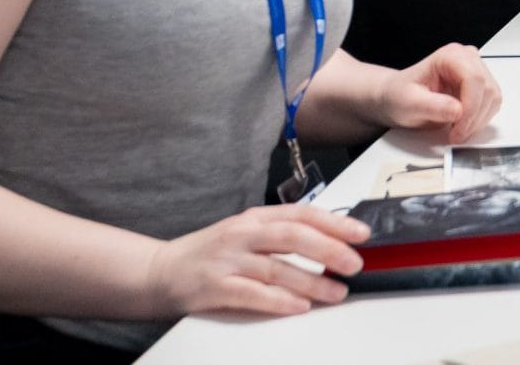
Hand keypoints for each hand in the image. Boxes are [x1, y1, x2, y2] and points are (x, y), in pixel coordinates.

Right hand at [144, 205, 369, 317]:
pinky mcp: (213, 287)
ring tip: (336, 292)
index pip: (302, 214)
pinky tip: (299, 306)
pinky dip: (278, 300)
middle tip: (355, 264)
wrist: (157, 272)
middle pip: (294, 237)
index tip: (362, 233)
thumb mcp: (246, 233)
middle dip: (330, 250)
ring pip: (277, 268)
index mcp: (255, 217)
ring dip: (312, 282)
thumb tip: (330, 242)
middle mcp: (243, 234)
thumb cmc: (209, 254)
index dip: (335, 223)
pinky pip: (252, 294)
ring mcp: (227, 260)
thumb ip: (281, 235)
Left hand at [373, 44, 502, 144]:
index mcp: (451, 56)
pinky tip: (462, 125)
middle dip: (474, 117)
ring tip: (457, 131)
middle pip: (487, 89)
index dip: (470, 108)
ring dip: (478, 120)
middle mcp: (468, 59)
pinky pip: (491, 104)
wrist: (398, 97)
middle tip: (456, 135)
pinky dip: (479, 119)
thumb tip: (458, 111)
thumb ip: (433, 106)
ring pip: (493, 97)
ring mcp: (476, 71)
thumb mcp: (409, 103)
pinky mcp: (480, 85)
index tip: (458, 130)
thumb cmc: (400, 95)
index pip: (474, 79)